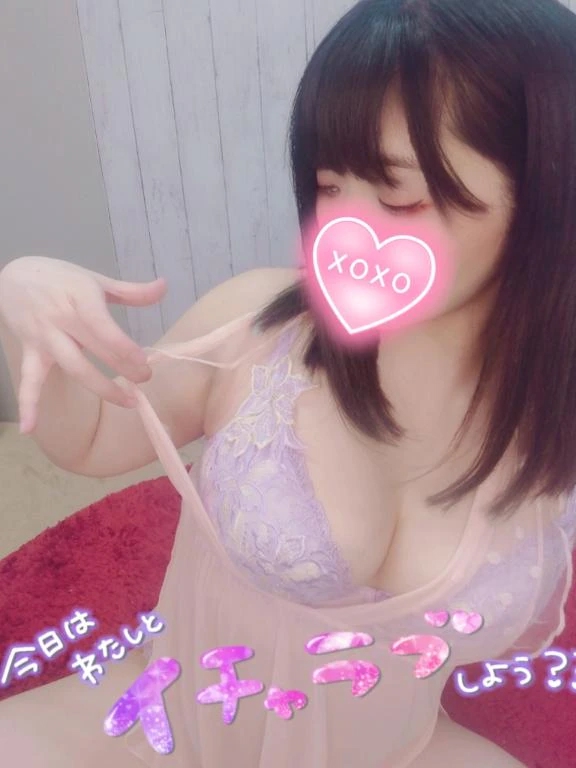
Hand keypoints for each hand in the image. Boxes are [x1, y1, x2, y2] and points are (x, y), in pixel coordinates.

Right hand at [0, 256, 166, 432]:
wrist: (13, 277)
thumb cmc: (60, 279)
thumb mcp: (94, 280)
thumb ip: (131, 290)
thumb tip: (163, 287)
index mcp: (79, 298)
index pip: (103, 326)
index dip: (124, 347)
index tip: (144, 362)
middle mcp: (61, 319)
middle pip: (94, 350)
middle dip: (123, 368)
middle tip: (146, 380)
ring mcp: (45, 338)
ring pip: (74, 367)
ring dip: (101, 388)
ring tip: (128, 402)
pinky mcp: (31, 352)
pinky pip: (29, 380)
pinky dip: (28, 404)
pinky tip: (30, 429)